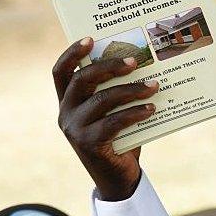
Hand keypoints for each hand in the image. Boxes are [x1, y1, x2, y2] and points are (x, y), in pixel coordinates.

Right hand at [53, 37, 158, 200]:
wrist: (119, 177)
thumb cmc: (121, 136)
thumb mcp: (114, 111)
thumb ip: (118, 91)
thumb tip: (146, 65)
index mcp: (68, 101)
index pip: (60, 71)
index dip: (72, 53)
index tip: (91, 38)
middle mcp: (66, 113)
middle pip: (82, 80)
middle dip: (109, 67)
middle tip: (134, 62)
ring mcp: (75, 129)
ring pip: (102, 100)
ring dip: (131, 90)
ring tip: (154, 85)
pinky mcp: (89, 144)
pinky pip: (114, 122)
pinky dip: (135, 113)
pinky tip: (152, 108)